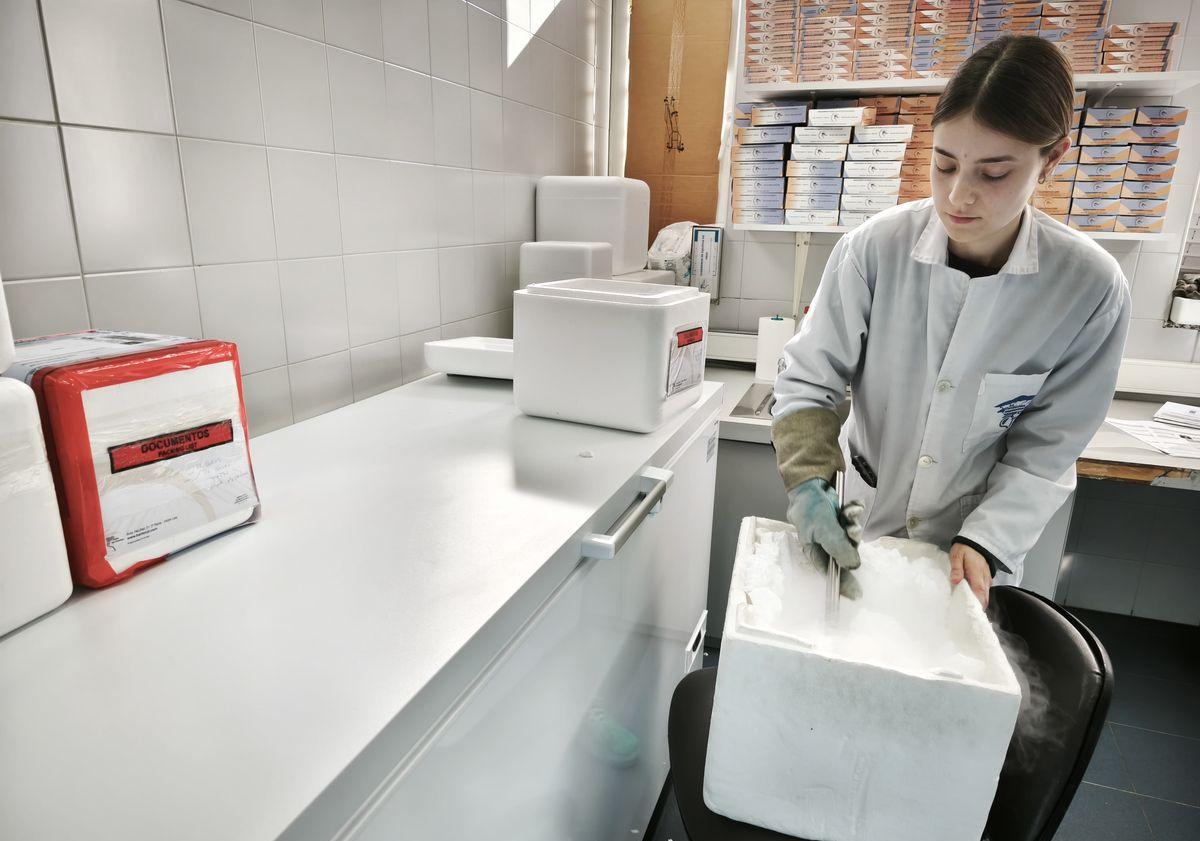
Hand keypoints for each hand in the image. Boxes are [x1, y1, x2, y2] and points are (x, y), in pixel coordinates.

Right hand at [786, 478, 865, 598]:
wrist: (811, 484)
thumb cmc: (810, 508)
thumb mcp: (823, 530)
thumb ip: (838, 548)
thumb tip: (853, 567)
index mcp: (815, 551)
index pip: (831, 573)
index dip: (844, 584)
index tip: (857, 595)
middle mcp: (826, 545)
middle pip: (846, 554)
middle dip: (851, 541)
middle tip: (852, 530)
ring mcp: (835, 533)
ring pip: (852, 536)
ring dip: (854, 523)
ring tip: (850, 512)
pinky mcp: (843, 521)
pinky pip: (855, 522)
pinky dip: (856, 513)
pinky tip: (853, 505)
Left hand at [950, 542, 992, 608]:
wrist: (975, 543)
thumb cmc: (964, 549)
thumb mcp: (956, 556)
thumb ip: (956, 569)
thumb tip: (955, 581)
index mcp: (976, 573)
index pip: (979, 592)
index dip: (977, 603)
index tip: (971, 612)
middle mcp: (984, 578)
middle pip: (984, 597)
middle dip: (978, 607)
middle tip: (968, 616)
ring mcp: (987, 579)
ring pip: (986, 595)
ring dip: (979, 603)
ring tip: (969, 612)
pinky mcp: (986, 579)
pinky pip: (985, 592)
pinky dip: (980, 598)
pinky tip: (972, 602)